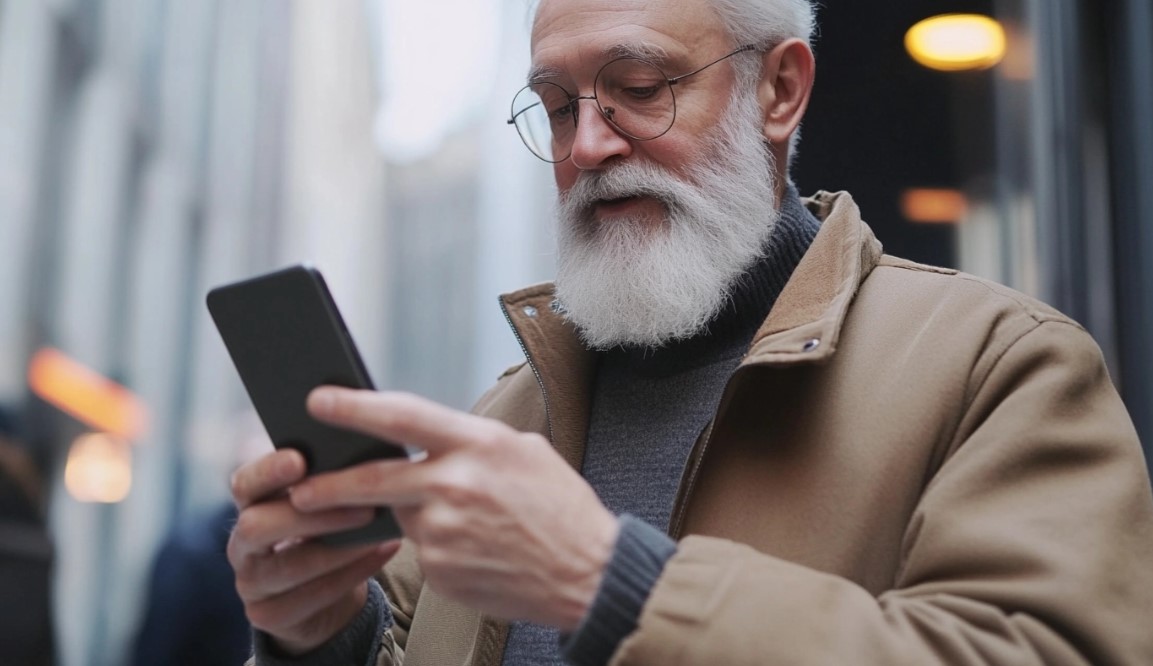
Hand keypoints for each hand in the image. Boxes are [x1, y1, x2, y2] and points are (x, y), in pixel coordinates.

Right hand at [227, 448, 400, 654]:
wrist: (328, 592)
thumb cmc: (328, 532)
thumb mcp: (323, 504)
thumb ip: (328, 482)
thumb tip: (366, 456)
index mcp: (250, 505)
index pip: (244, 484)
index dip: (267, 471)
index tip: (300, 459)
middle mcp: (242, 543)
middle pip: (257, 526)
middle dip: (310, 516)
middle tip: (363, 508)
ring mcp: (250, 582)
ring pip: (288, 566)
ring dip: (339, 550)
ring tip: (378, 533)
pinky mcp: (267, 615)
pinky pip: (310, 597)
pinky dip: (353, 573)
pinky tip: (383, 551)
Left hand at [292, 387, 620, 630]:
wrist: (588, 571)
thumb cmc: (560, 507)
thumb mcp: (524, 452)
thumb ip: (469, 443)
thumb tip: (426, 440)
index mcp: (478, 444)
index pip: (402, 416)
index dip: (354, 407)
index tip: (318, 400)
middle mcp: (455, 484)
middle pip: (375, 478)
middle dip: (330, 484)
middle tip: (300, 488)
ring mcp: (444, 531)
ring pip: (404, 516)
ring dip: (416, 516)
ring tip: (469, 522)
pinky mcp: (441, 570)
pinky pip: (423, 551)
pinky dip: (438, 547)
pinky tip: (477, 549)